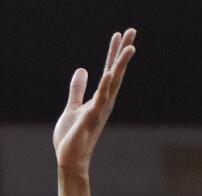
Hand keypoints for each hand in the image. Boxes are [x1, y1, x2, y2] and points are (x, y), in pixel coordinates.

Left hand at [53, 29, 135, 173]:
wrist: (69, 159)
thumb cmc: (72, 136)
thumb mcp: (72, 107)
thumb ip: (77, 89)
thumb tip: (82, 69)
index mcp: (100, 98)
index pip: (109, 70)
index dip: (114, 52)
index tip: (120, 33)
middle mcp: (104, 102)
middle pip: (116, 72)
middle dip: (123, 52)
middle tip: (132, 30)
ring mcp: (99, 110)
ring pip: (112, 84)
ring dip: (120, 66)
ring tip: (129, 47)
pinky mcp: (90, 120)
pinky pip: (99, 101)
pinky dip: (105, 87)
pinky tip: (109, 74)